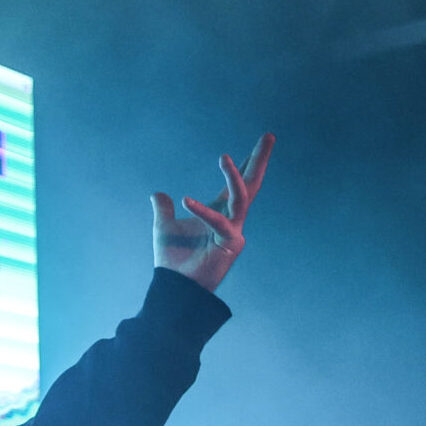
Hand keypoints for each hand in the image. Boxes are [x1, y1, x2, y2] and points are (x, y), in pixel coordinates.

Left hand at [152, 132, 273, 292]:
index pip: (235, 184)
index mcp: (219, 214)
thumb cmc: (173, 262)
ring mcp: (234, 232)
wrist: (175, 289)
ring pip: (241, 198)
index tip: (260, 142)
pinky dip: (202, 211)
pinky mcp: (231, 245)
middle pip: (250, 185)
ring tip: (224, 157)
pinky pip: (219, 222)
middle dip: (259, 160)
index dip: (245, 164)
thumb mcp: (164, 228)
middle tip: (269, 136)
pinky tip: (186, 201)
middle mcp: (231, 220)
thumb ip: (164, 210)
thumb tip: (157, 194)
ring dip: (234, 177)